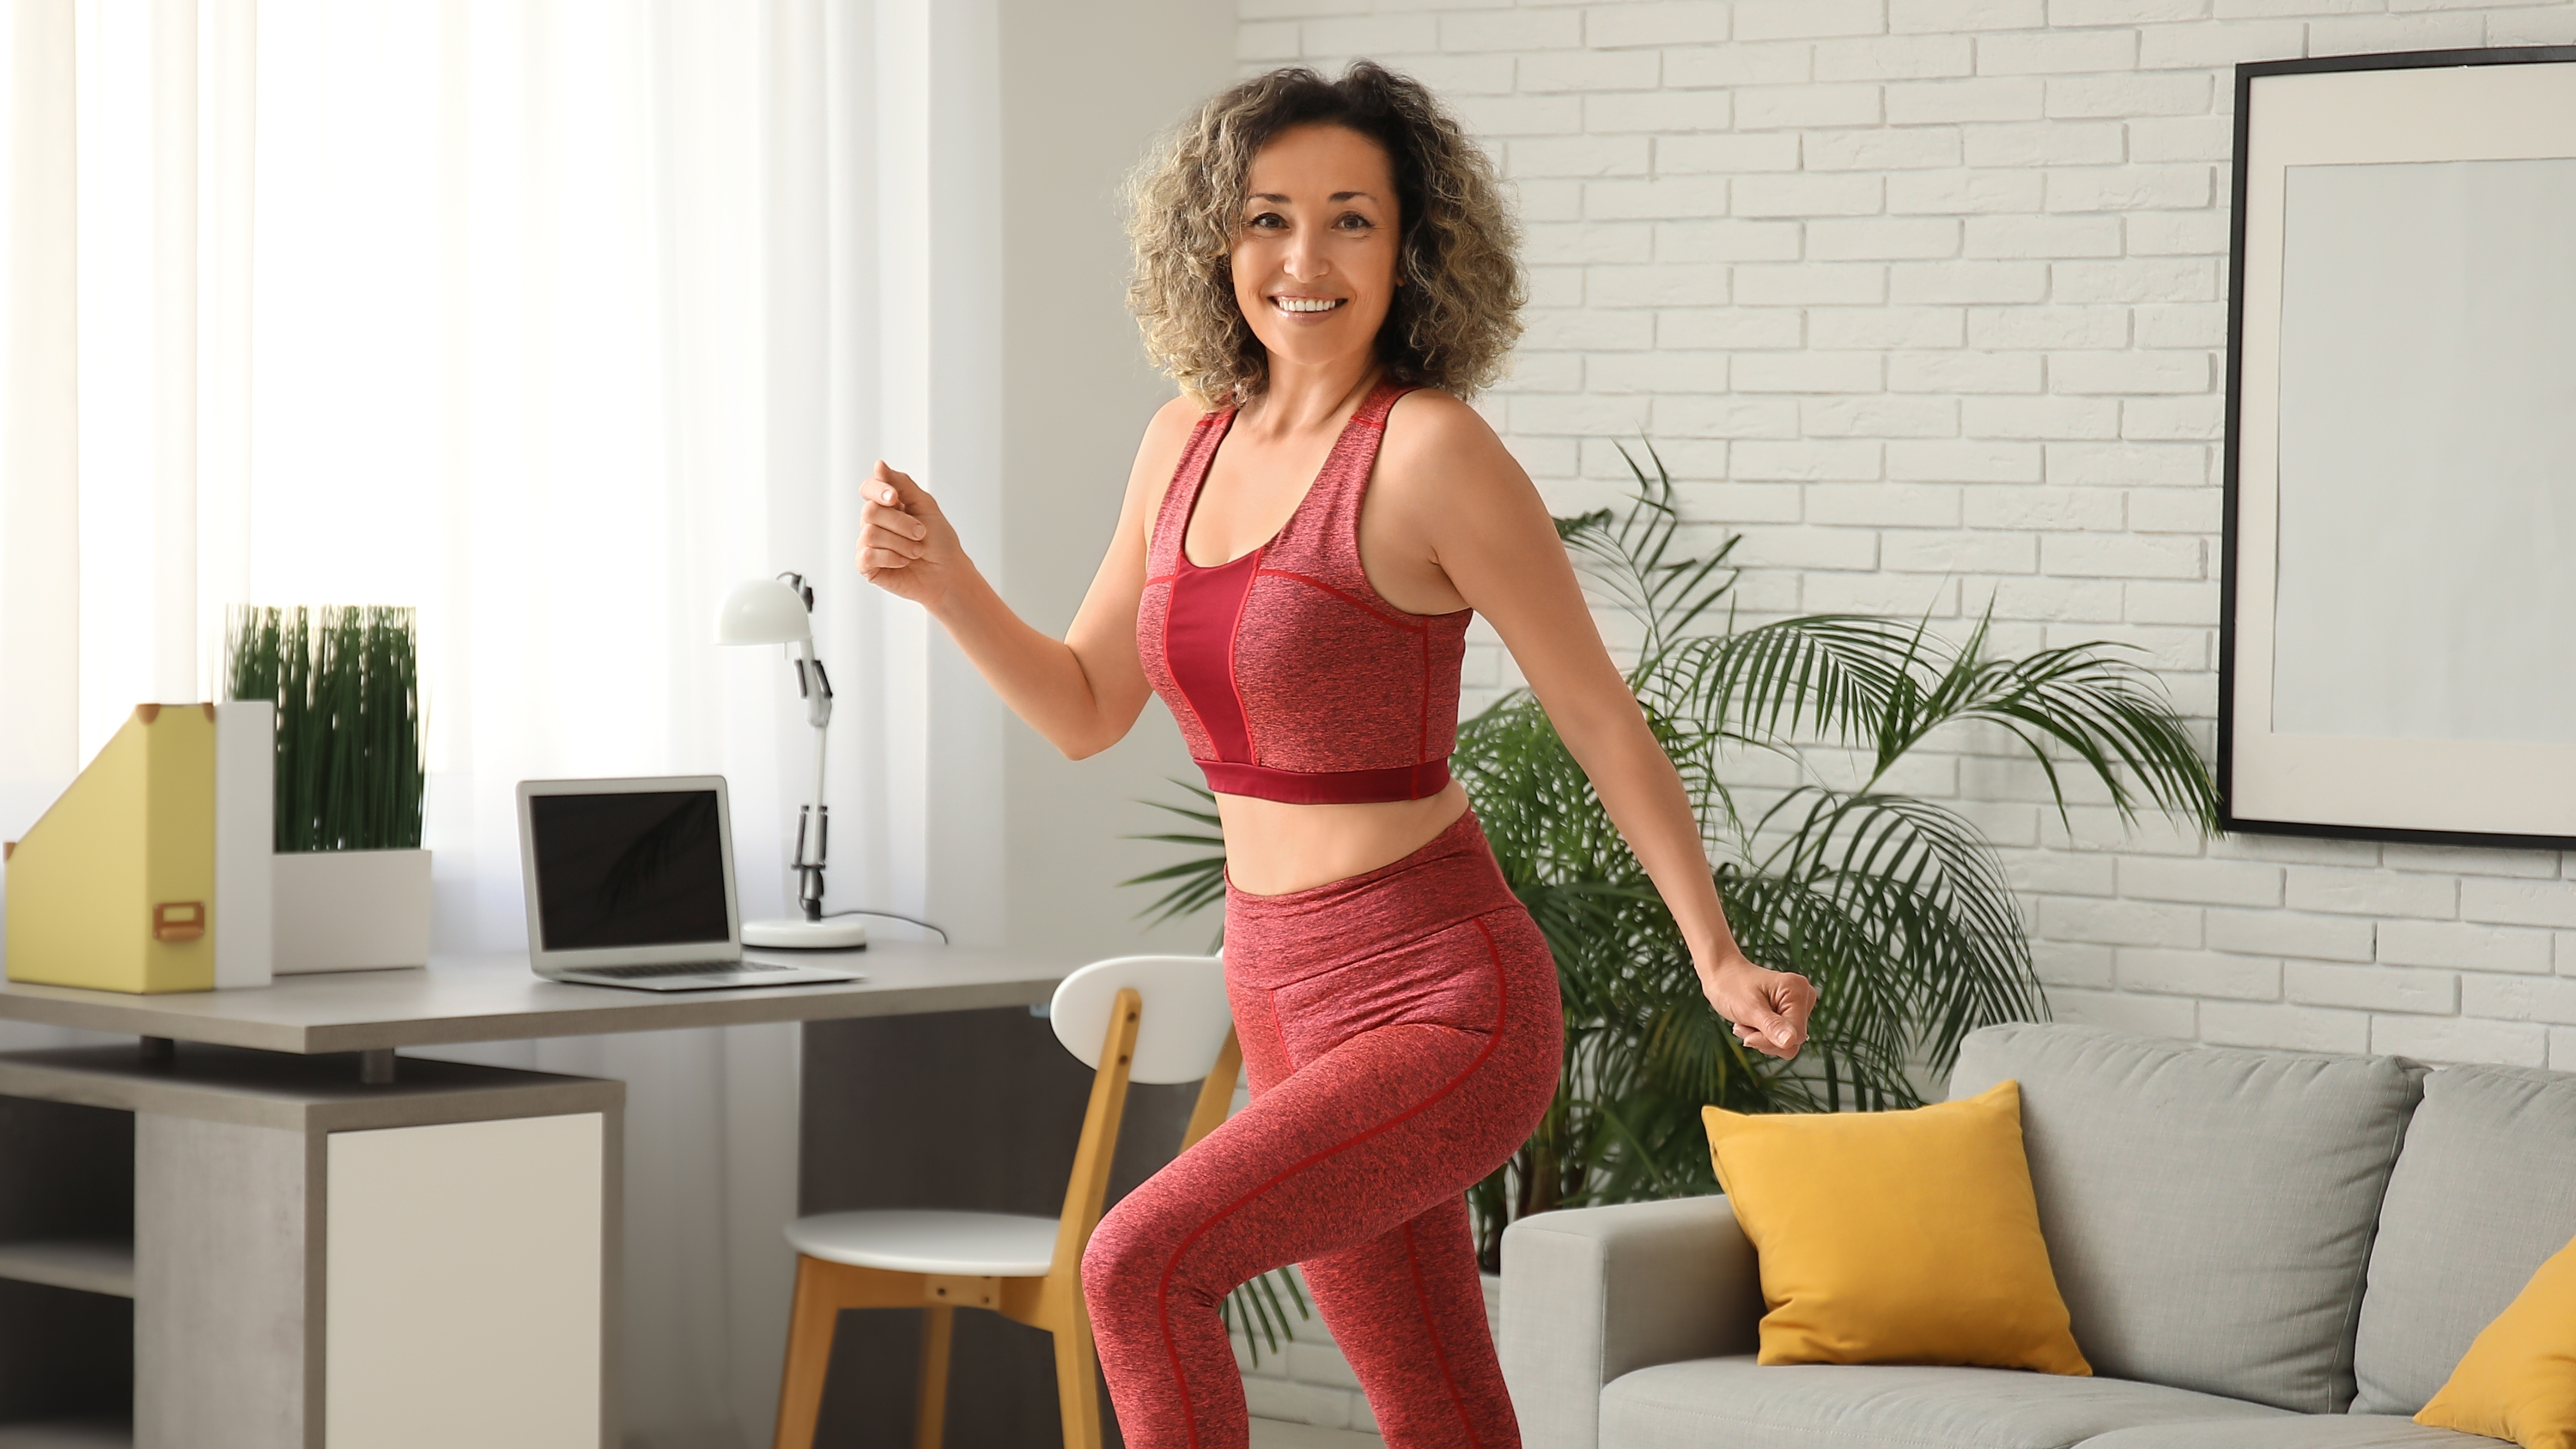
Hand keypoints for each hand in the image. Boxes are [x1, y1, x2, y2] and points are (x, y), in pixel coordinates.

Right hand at [857, 461, 967, 610]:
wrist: (947, 573)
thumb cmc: (939, 541)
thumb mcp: (925, 506)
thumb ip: (902, 484)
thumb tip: (878, 465)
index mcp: (887, 506)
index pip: (869, 488)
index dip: (878, 490)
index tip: (895, 498)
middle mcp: (874, 523)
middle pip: (870, 511)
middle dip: (901, 523)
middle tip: (921, 533)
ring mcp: (868, 544)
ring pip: (870, 534)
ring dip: (901, 543)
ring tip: (916, 551)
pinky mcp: (866, 566)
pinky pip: (867, 555)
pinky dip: (891, 558)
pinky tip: (903, 562)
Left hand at [1700, 957, 1817, 1060]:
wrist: (1721, 976)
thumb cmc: (1731, 985)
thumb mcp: (1748, 1009)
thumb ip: (1771, 1026)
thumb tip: (1790, 1041)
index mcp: (1798, 990)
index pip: (1796, 1035)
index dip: (1771, 1041)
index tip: (1749, 1034)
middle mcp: (1803, 997)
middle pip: (1793, 1041)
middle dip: (1765, 1039)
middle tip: (1746, 1024)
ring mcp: (1797, 1006)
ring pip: (1787, 1043)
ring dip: (1762, 1038)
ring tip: (1746, 1020)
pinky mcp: (1789, 1013)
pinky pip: (1781, 1038)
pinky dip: (1763, 1035)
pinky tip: (1751, 1022)